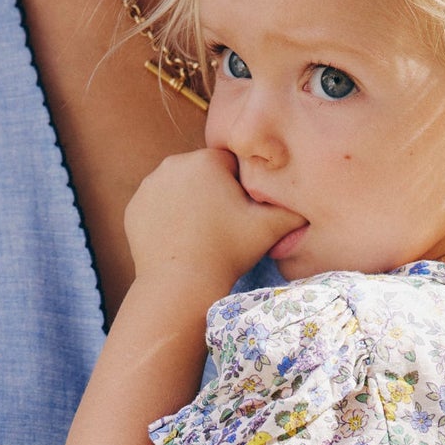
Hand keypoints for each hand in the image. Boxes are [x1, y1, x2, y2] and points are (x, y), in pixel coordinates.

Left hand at [124, 149, 304, 297]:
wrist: (180, 284)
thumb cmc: (228, 252)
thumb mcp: (270, 229)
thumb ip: (293, 210)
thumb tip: (309, 204)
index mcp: (206, 160)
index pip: (230, 165)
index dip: (239, 189)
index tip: (240, 214)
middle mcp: (173, 164)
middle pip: (202, 173)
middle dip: (213, 193)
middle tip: (222, 226)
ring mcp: (149, 185)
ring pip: (179, 188)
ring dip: (190, 203)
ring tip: (201, 234)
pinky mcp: (135, 207)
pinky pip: (158, 206)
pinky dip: (168, 218)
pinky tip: (180, 239)